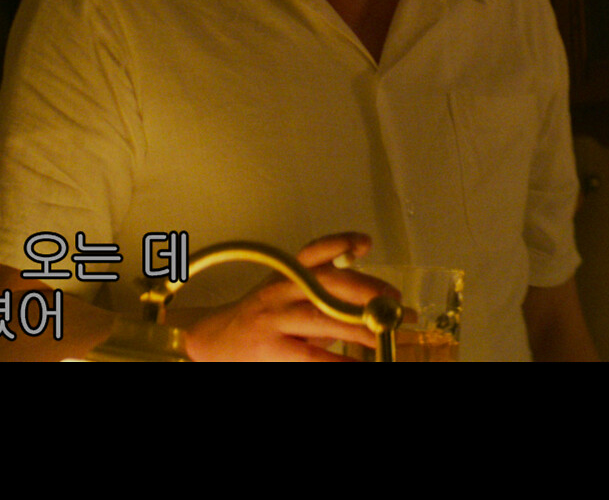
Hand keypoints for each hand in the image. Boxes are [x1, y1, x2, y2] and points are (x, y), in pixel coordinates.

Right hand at [178, 232, 397, 361]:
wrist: (211, 342)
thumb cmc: (257, 320)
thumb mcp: (282, 293)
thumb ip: (317, 285)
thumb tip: (366, 285)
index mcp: (285, 276)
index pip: (313, 251)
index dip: (340, 243)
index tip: (365, 243)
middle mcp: (279, 292)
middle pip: (327, 283)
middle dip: (367, 293)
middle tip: (397, 306)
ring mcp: (274, 321)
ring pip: (324, 318)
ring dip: (361, 329)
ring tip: (388, 338)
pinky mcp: (271, 350)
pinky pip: (312, 357)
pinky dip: (340, 363)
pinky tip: (360, 366)